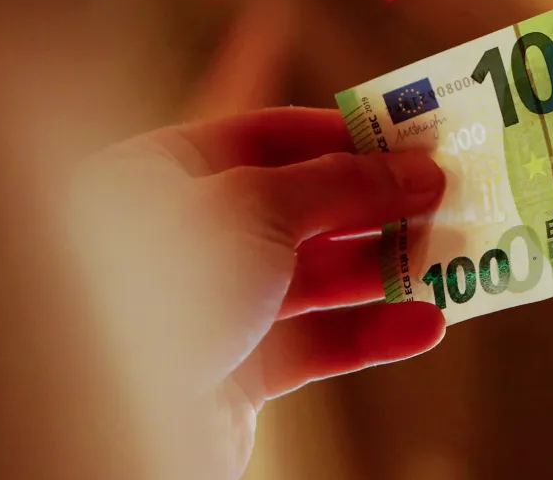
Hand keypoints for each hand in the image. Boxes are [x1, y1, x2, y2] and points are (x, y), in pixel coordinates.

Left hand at [68, 107, 446, 478]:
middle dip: (373, 203)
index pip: (265, 135)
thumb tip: (416, 169)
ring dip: (383, 269)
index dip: (341, 134)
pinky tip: (425, 325)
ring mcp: (214, 307)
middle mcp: (187, 237)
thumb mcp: (256, 208)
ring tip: (448, 256)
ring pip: (316, 278)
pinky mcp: (239, 372)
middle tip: (444, 195)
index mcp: (163, 175)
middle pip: (300, 207)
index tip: (408, 137)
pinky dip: (371, 334)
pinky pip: (316, 343)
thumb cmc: (163, 283)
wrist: (104, 418)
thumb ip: (340, 186)